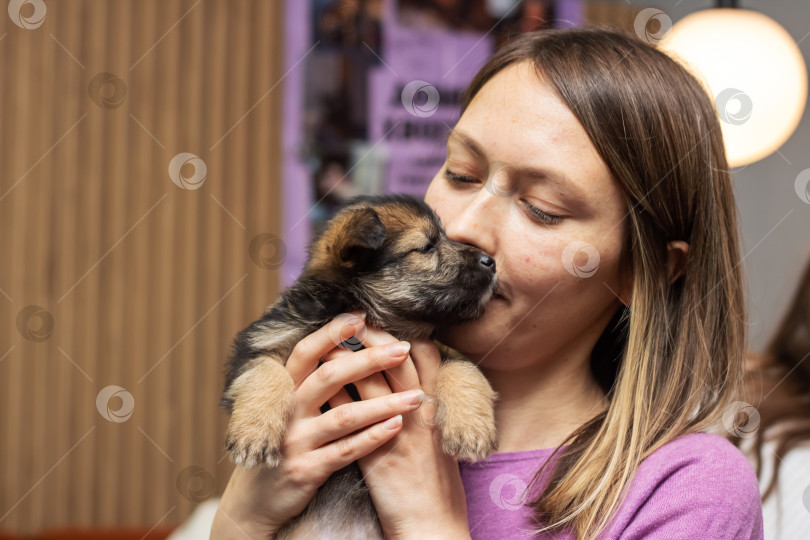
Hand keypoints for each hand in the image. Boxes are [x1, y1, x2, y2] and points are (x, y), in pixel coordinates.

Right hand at [211, 312, 422, 538]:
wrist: (256, 500)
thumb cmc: (285, 444)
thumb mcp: (290, 409)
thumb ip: (312, 380)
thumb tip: (345, 342)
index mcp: (285, 391)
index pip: (306, 353)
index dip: (331, 333)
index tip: (361, 316)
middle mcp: (287, 412)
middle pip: (329, 377)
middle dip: (368, 360)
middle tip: (402, 349)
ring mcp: (295, 441)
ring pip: (343, 416)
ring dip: (384, 403)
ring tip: (416, 396)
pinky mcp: (306, 470)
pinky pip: (345, 451)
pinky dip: (373, 437)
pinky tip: (397, 426)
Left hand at [327, 328, 471, 539]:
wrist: (433, 524)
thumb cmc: (438, 484)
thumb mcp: (440, 438)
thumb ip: (427, 409)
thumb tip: (413, 385)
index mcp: (437, 407)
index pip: (426, 354)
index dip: (404, 331)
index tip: (386, 320)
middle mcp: (419, 413)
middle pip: (397, 357)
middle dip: (372, 333)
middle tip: (353, 318)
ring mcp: (396, 431)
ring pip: (370, 380)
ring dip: (346, 357)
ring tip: (328, 342)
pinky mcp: (373, 452)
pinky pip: (349, 412)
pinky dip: (334, 393)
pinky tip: (317, 383)